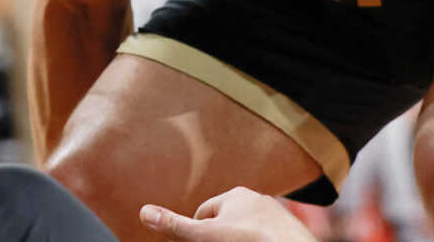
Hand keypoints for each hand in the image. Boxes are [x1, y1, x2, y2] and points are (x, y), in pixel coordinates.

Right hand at [141, 188, 318, 241]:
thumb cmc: (250, 241)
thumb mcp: (205, 236)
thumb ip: (176, 226)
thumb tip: (144, 212)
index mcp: (234, 195)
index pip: (204, 213)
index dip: (196, 233)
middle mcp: (256, 200)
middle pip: (225, 222)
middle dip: (219, 236)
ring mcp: (275, 215)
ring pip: (247, 229)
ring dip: (240, 238)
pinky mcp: (290, 230)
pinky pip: (266, 235)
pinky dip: (258, 240)